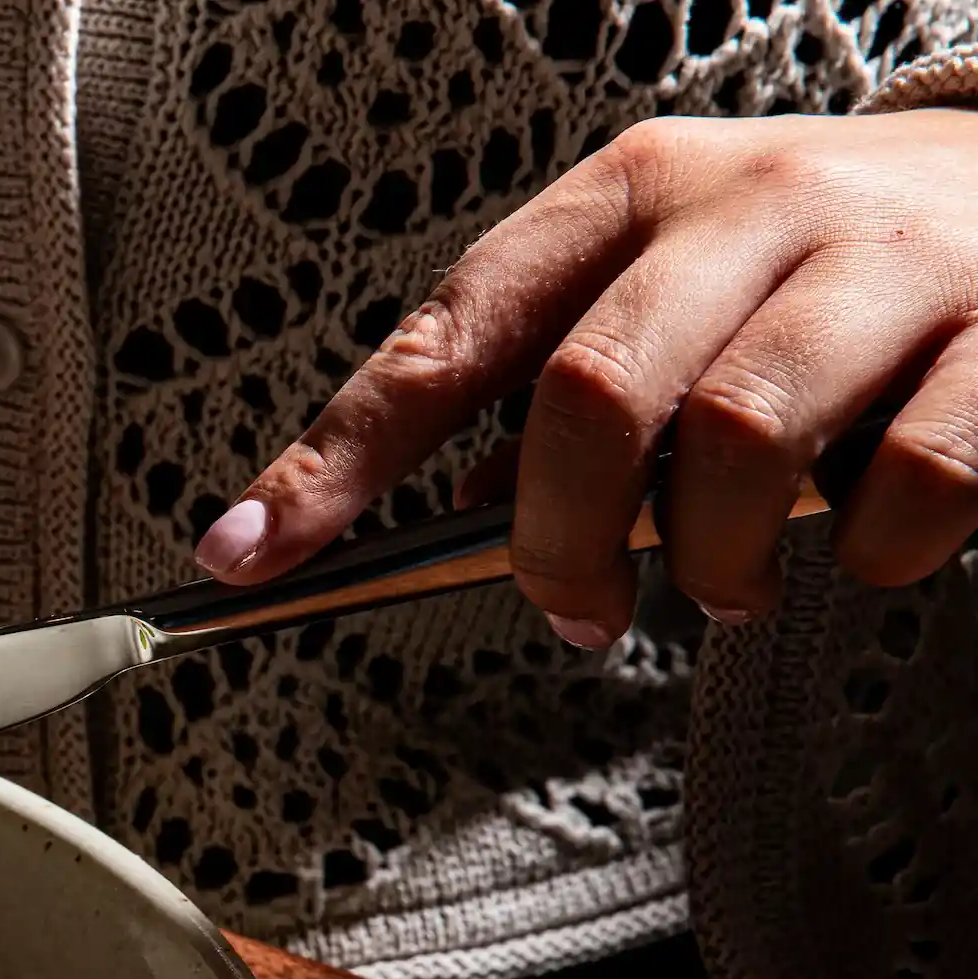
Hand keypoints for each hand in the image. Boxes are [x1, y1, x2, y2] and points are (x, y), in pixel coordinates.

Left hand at [196, 110, 977, 644]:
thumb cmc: (825, 267)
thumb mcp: (675, 285)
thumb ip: (563, 381)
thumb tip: (439, 510)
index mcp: (634, 192)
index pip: (448, 334)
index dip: (337, 456)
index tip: (247, 552)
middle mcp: (751, 201)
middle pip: (587, 400)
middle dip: (554, 545)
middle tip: (571, 611)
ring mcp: (885, 253)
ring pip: (734, 445)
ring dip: (709, 560)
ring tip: (727, 586)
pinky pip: (906, 481)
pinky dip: (867, 554)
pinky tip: (860, 552)